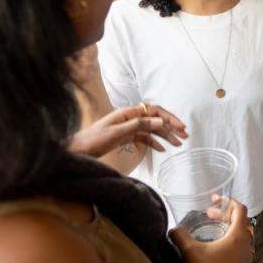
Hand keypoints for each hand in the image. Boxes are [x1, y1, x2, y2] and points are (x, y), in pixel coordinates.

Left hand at [67, 103, 186, 157]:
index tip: (181, 127)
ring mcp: (129, 127)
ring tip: (178, 144)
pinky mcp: (126, 137)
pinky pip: (145, 138)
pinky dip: (154, 143)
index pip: (155, 111)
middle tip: (185, 136)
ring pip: (152, 129)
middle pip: (156, 119)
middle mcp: (131, 118)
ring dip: (166, 136)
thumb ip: (140, 125)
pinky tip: (162, 149)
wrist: (77, 150)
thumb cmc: (94, 139)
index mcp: (129, 112)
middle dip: (171, 127)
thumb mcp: (118, 132)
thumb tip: (160, 121)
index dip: (169, 118)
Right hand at [170, 198, 253, 262]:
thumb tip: (173, 228)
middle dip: (225, 214)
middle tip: (209, 214)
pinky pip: (240, 249)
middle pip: (241, 222)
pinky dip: (229, 243)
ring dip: (227, 229)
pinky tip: (214, 249)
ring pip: (241, 236)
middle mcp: (247, 246)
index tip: (215, 199)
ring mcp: (246, 259)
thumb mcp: (190, 252)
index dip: (228, 200)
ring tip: (212, 230)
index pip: (240, 210)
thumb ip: (181, 236)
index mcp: (238, 237)